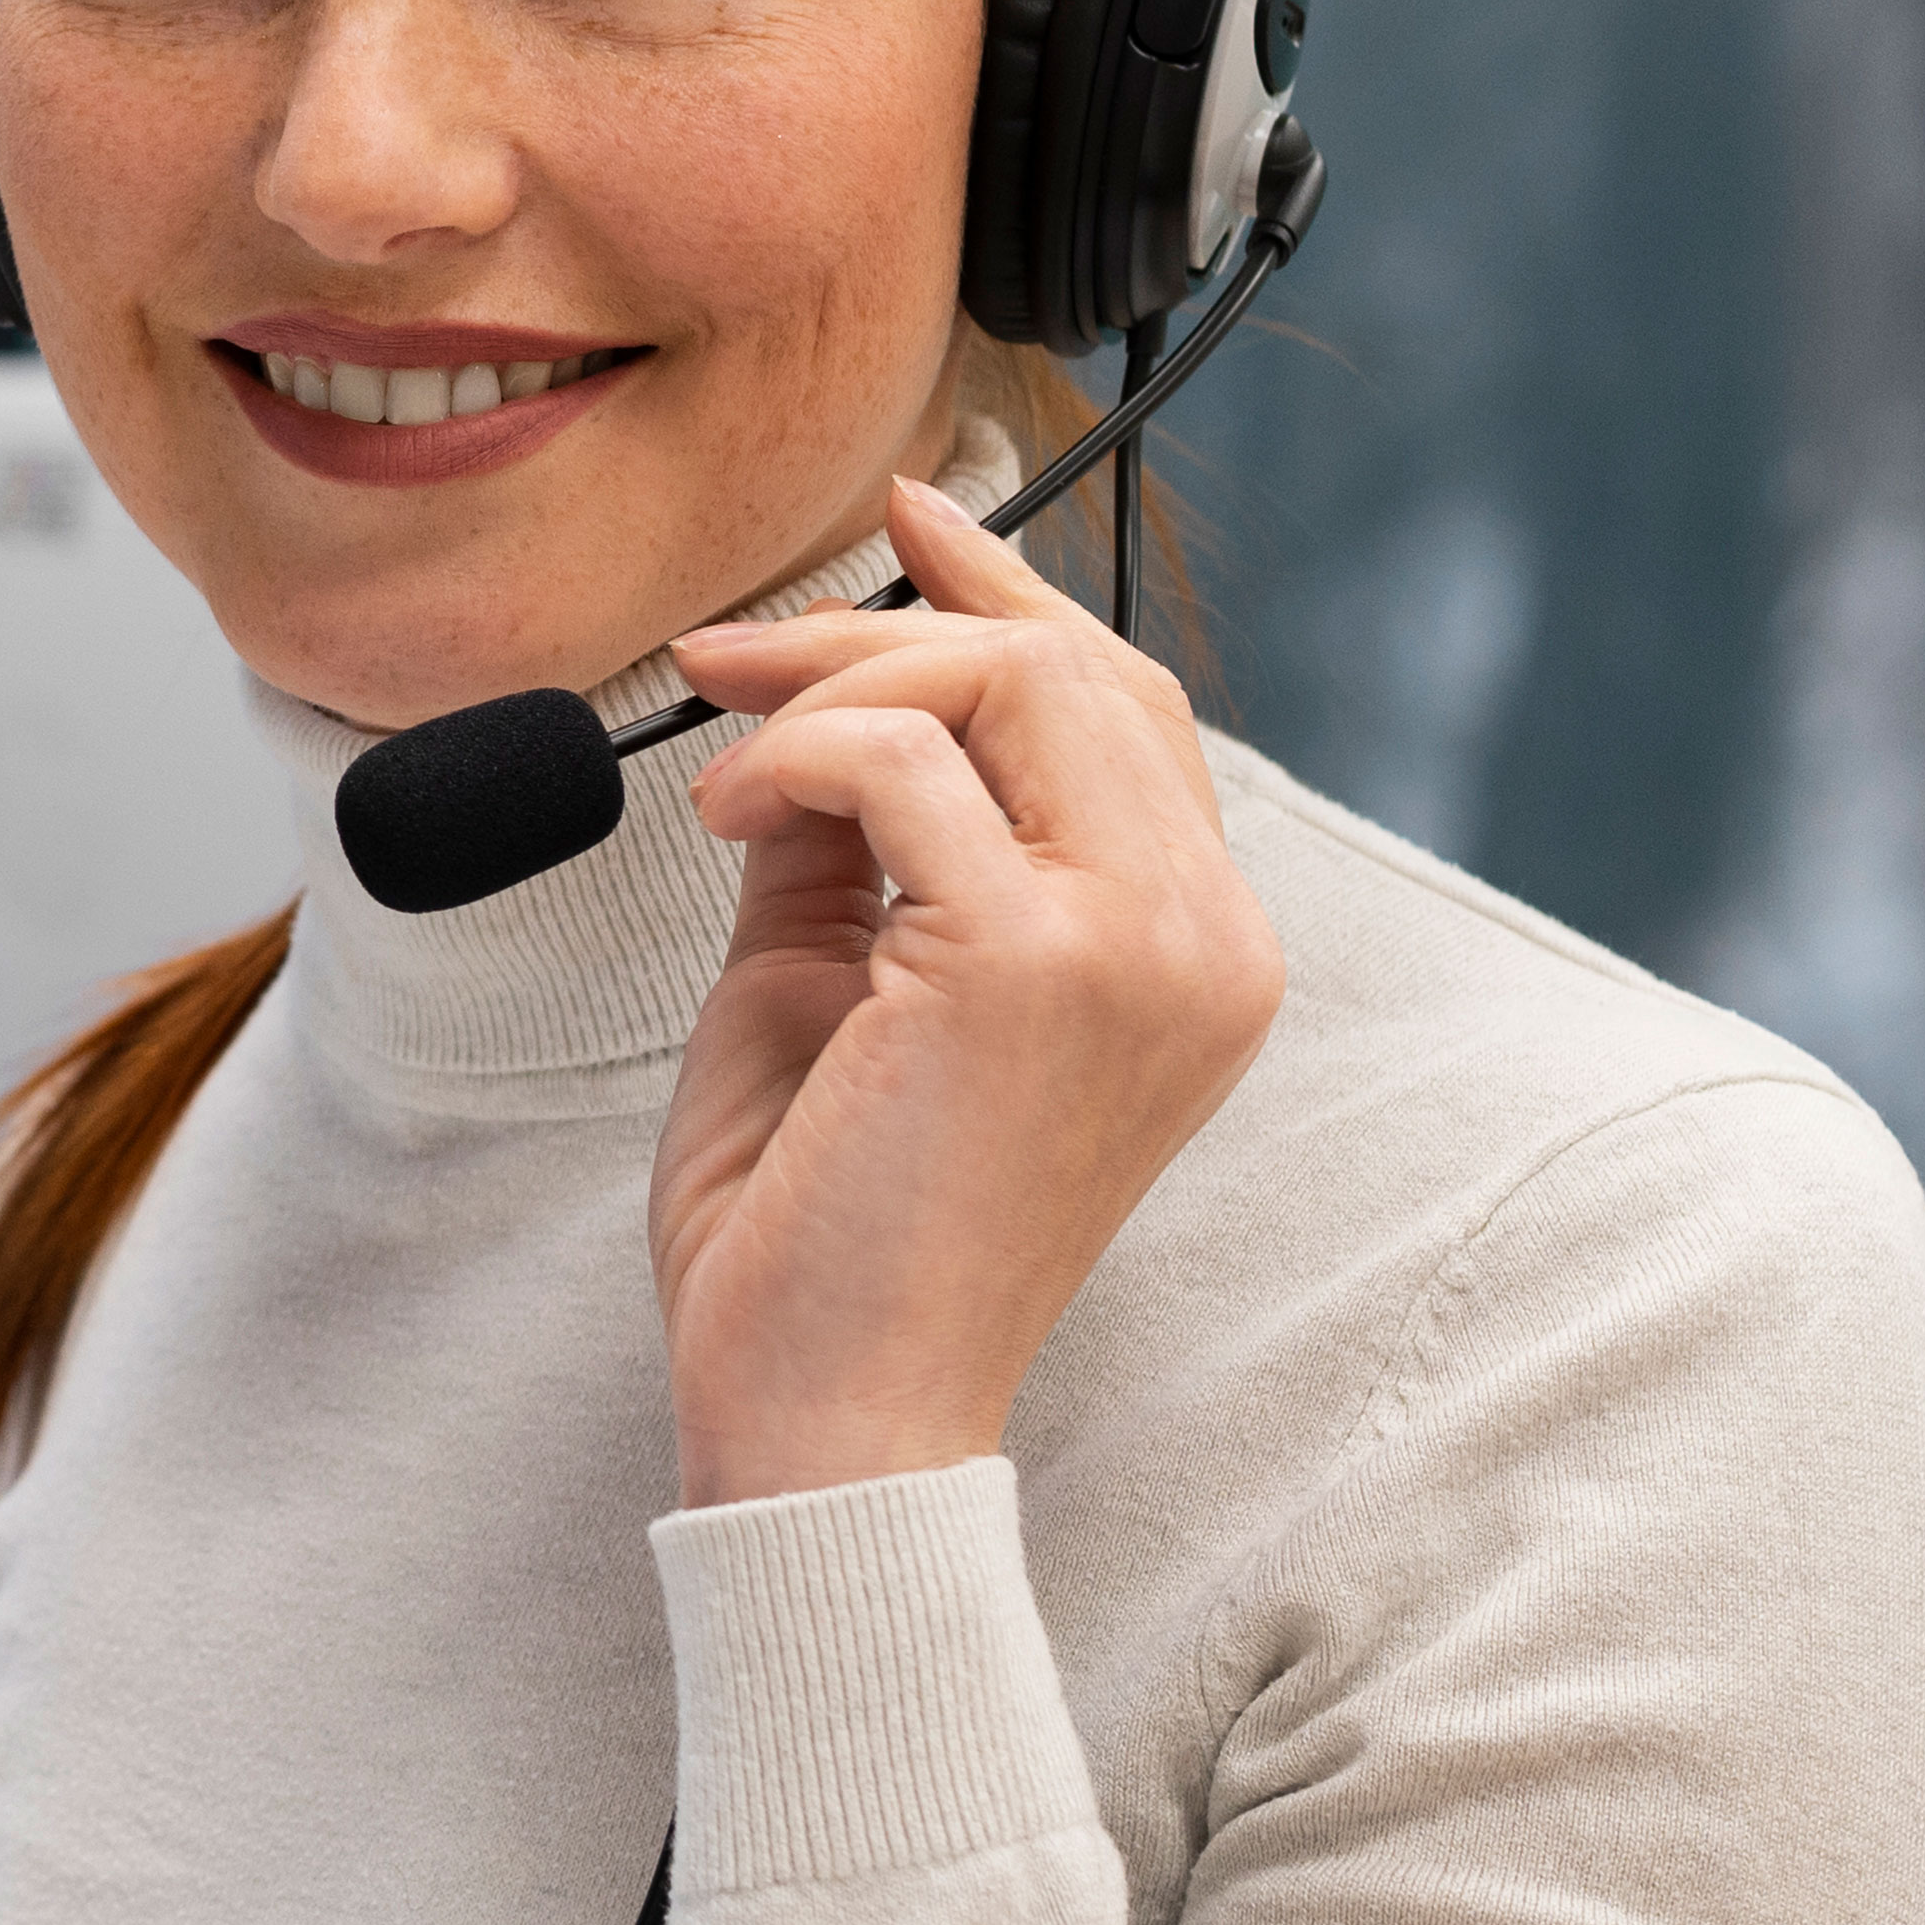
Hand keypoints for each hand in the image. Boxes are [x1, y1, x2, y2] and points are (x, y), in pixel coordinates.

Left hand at [647, 478, 1281, 1507]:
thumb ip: (854, 839)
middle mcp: (1206, 942)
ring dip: (831, 680)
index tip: (905, 514)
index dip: (1009, 592)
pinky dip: (789, 755)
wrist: (829, 1410)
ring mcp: (1144, 949)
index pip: (1124, 709)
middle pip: (1074, 668)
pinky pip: (903, 761)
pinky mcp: (1040, 964)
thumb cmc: (825, 1228)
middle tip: (726, 653)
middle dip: (884, 624)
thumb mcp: (842, 980)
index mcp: (1190, 952)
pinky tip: (718, 821)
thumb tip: (811, 700)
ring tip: (718, 758)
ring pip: (1008, 682)